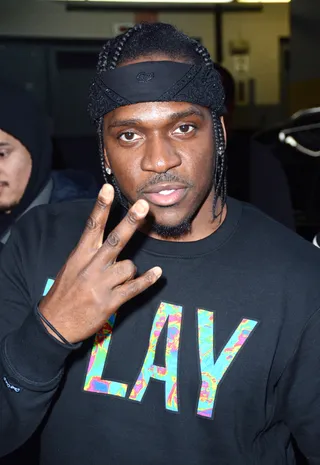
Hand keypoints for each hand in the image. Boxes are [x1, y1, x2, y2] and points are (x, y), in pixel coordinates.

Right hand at [39, 184, 161, 343]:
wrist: (54, 324)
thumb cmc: (65, 292)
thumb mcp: (71, 267)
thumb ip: (89, 252)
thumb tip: (107, 238)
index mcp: (80, 256)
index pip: (92, 226)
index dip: (100, 206)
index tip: (107, 188)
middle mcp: (91, 267)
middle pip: (115, 240)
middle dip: (130, 221)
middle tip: (143, 205)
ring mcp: (101, 285)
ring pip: (129, 266)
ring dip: (129, 271)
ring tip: (118, 280)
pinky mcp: (110, 302)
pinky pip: (135, 287)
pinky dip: (147, 280)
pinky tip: (157, 273)